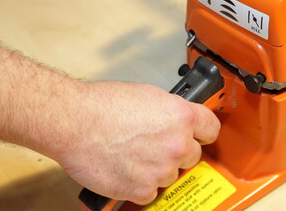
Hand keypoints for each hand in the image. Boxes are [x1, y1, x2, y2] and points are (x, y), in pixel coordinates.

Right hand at [55, 81, 219, 204]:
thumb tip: (178, 121)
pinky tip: (126, 168)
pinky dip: (140, 184)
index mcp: (181, 117)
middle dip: (176, 151)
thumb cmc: (102, 105)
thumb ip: (170, 111)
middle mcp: (176, 144)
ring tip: (134, 155)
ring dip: (157, 169)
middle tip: (155, 145)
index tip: (199, 136)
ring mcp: (161, 170)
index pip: (211, 128)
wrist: (74, 122)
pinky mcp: (142, 190)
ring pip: (171, 175)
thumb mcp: (147, 95)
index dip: (203, 132)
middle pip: (192, 155)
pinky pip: (152, 191)